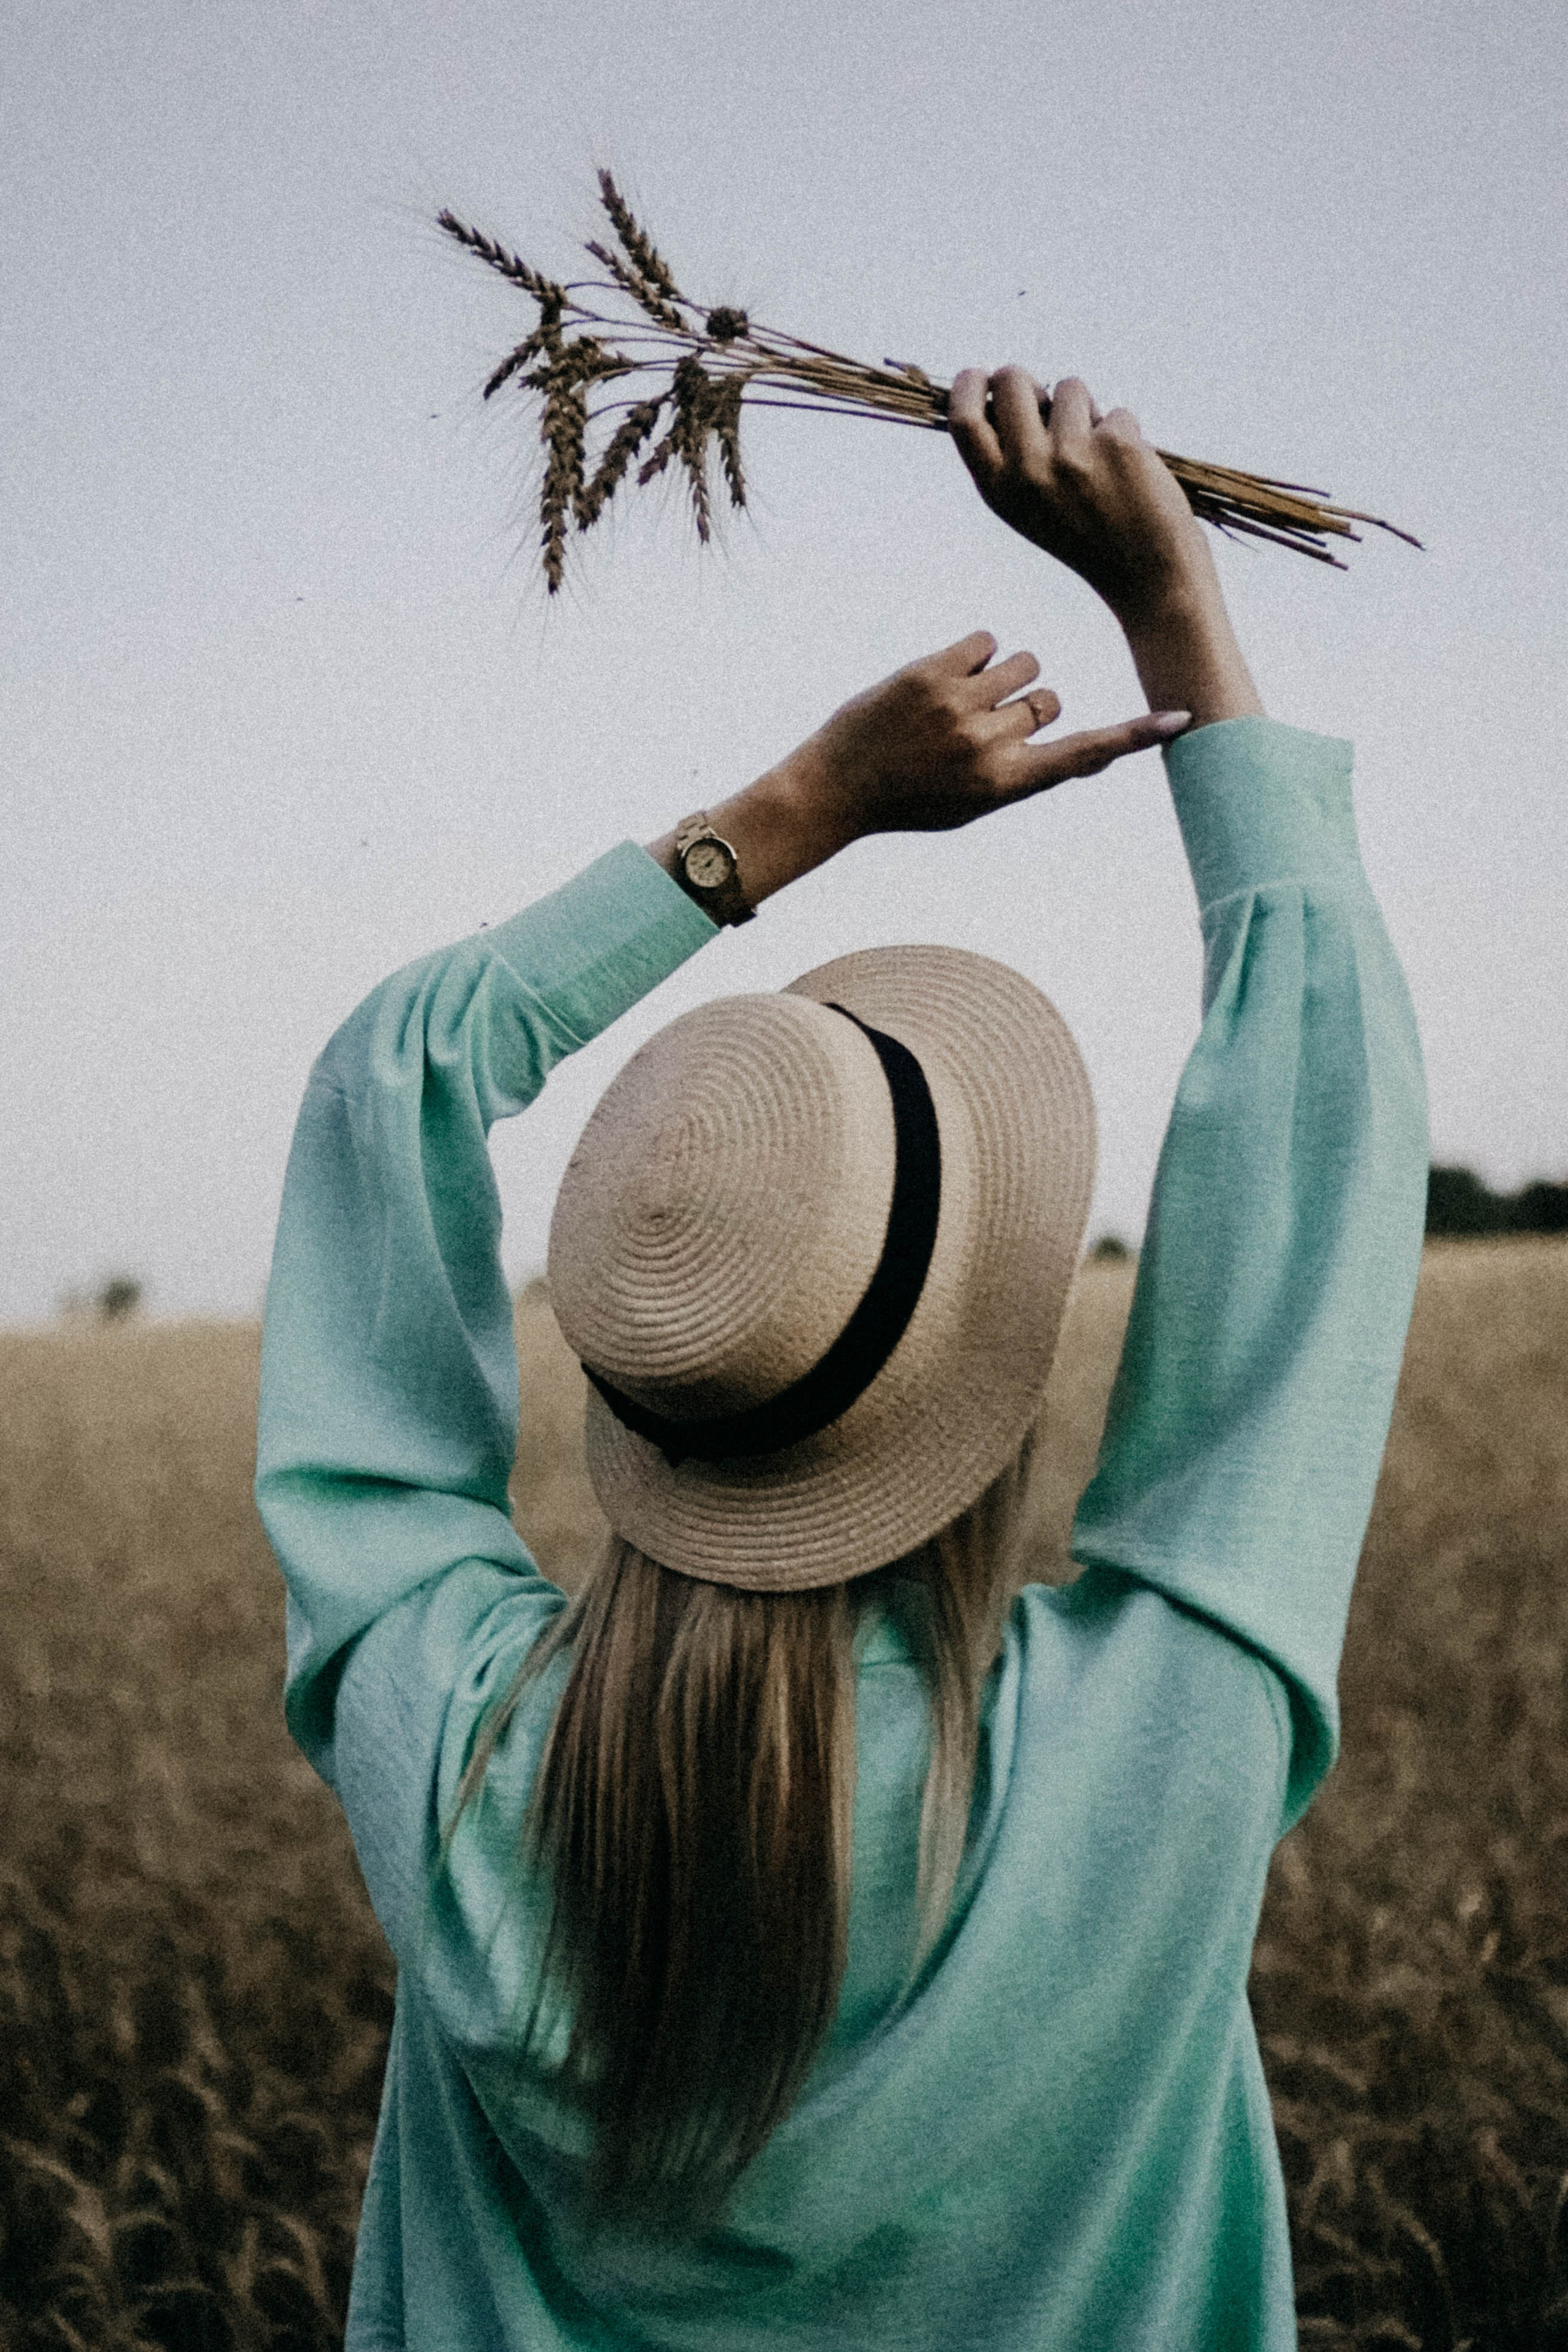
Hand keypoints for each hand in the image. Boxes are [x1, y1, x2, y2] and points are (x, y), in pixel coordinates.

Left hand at [650, 631, 1190, 906]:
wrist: (835, 789)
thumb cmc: (912, 800)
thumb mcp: (976, 804)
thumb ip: (1032, 773)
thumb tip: (1094, 752)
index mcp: (1003, 786)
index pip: (1082, 755)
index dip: (1134, 736)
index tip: (1182, 719)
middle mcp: (987, 746)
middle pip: (1050, 699)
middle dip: (1029, 706)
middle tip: (981, 728)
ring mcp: (958, 707)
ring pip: (1024, 664)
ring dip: (1003, 676)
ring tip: (958, 703)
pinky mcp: (931, 671)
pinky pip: (986, 640)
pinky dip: (975, 654)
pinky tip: (944, 679)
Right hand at [948, 368, 1265, 726]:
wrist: (1147, 577)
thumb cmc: (1087, 537)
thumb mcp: (1030, 506)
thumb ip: (1009, 456)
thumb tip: (1000, 384)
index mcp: (999, 490)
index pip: (964, 421)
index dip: (969, 385)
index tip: (983, 375)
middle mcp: (1027, 471)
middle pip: (1012, 381)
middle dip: (1031, 380)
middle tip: (1049, 402)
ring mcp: (1071, 456)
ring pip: (1071, 388)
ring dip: (1088, 411)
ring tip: (1100, 457)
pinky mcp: (1115, 445)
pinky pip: (1116, 412)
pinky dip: (1126, 434)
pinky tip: (1130, 474)